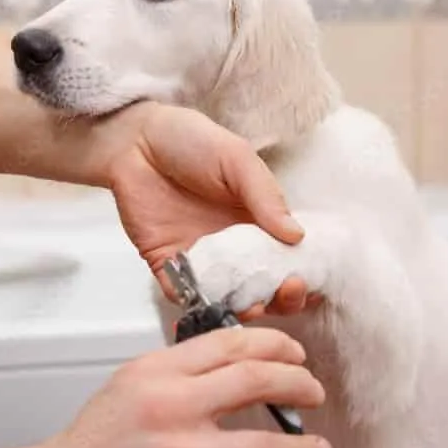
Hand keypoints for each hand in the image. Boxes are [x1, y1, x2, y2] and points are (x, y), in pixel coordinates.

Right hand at [12, 327, 330, 447]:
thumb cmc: (97, 441)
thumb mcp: (132, 382)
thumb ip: (182, 367)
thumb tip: (241, 359)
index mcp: (157, 373)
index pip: (232, 343)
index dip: (275, 344)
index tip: (293, 354)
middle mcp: (171, 409)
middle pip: (257, 380)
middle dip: (299, 384)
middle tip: (314, 392)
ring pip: (267, 445)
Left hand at [106, 103, 321, 319]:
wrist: (137, 139)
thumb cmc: (191, 141)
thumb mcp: (238, 160)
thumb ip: (266, 197)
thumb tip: (297, 236)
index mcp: (257, 221)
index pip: (287, 257)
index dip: (302, 273)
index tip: (310, 281)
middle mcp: (234, 246)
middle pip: (264, 284)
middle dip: (281, 298)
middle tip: (287, 291)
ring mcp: (202, 259)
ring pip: (229, 297)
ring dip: (245, 307)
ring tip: (255, 304)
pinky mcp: (169, 265)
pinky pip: (186, 294)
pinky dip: (199, 304)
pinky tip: (213, 301)